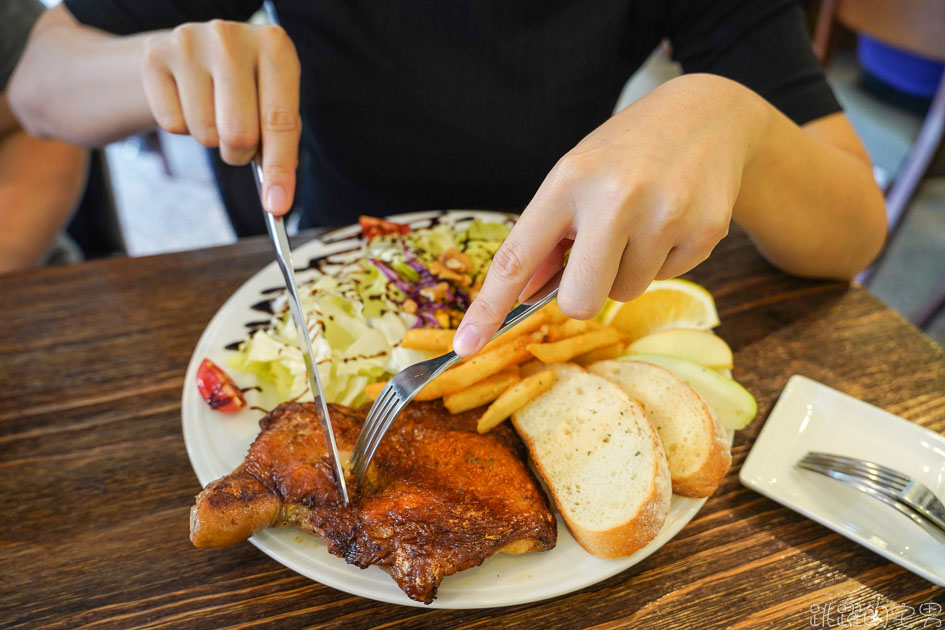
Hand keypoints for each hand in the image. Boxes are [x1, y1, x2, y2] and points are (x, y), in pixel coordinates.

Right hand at [140, 20, 300, 213]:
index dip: (279, 169)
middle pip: (238, 133)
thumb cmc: (247, 87)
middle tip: (239, 139)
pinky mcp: (154, 55)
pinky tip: (189, 100)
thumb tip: (276, 201)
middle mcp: (232, 38)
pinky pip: (172, 124)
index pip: (280, 122)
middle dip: (240, 152)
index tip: (277, 205)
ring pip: (204, 133)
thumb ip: (281, 147)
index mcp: (275, 46)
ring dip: (211, 138)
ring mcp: (189, 42)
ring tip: (214, 109)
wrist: (195, 50)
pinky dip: (183, 126)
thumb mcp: (273, 103)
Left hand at [452, 74, 768, 355]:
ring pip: (624, 293)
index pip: (517, 258)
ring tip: (641, 221)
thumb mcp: (575, 177)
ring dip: (626, 270)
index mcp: (569, 181)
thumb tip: (523, 297)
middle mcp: (615, 199)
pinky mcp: (705, 231)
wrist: (707, 115)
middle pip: (579, 301)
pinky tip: (672, 217)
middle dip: (581, 292)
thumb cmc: (625, 153)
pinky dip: (663, 258)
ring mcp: (665, 216)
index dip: (489, 308)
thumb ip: (548, 236)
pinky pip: (666, 278)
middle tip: (597, 256)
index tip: (466, 346)